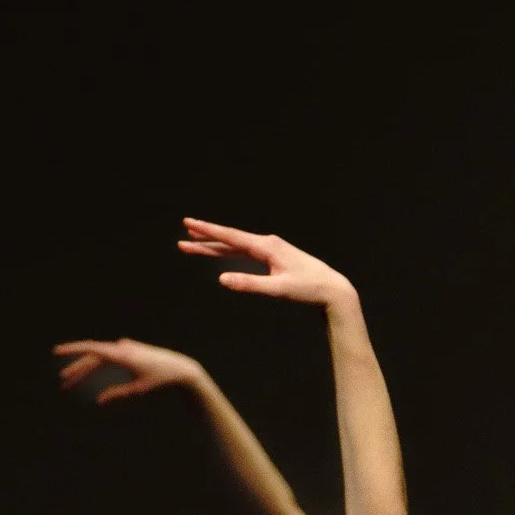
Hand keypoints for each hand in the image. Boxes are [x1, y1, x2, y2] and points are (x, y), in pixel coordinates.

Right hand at [51, 336, 206, 402]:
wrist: (180, 368)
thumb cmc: (161, 381)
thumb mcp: (139, 390)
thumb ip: (118, 394)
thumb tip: (99, 401)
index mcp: (122, 356)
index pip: (92, 350)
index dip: (73, 351)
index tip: (57, 352)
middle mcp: (122, 348)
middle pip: (93, 358)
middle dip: (77, 370)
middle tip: (63, 383)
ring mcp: (125, 348)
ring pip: (100, 358)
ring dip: (86, 370)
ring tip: (73, 381)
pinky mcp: (129, 351)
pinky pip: (108, 359)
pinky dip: (98, 368)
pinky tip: (91, 375)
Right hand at [177, 218, 355, 308]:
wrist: (333, 289)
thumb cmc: (308, 289)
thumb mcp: (279, 289)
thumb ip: (250, 284)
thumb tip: (222, 280)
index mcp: (267, 247)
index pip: (231, 238)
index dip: (208, 232)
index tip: (189, 224)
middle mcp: (267, 244)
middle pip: (230, 241)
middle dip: (205, 240)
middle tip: (182, 239)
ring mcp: (271, 250)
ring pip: (237, 247)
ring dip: (216, 246)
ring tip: (194, 245)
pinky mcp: (275, 258)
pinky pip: (247, 253)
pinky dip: (231, 252)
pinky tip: (223, 252)